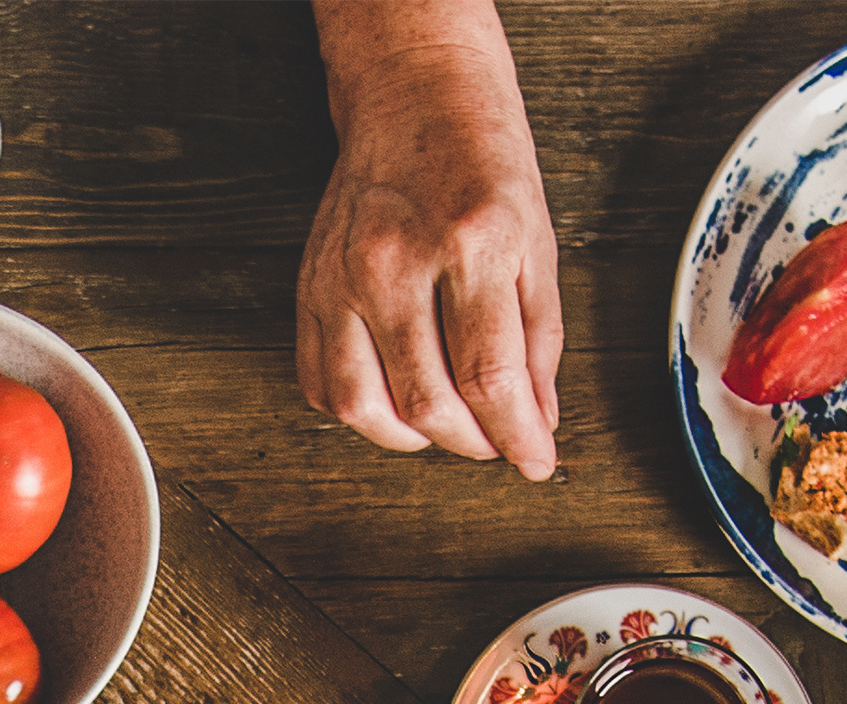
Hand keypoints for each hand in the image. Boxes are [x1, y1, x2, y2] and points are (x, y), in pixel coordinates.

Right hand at [297, 1, 561, 475]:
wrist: (414, 99)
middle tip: (495, 437)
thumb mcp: (537, 240)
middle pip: (426, 402)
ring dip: (410, 437)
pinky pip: (318, 383)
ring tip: (444, 423)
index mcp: (469, 243)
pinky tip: (393, 396)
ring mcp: (340, 276)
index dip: (515, 437)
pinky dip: (357, 411)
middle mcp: (394, 262)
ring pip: (362, 406)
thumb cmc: (481, 162)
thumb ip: (539, 338)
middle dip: (472, 442)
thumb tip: (538, 421)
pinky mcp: (308, 287)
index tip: (534, 461)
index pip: (490, 376)